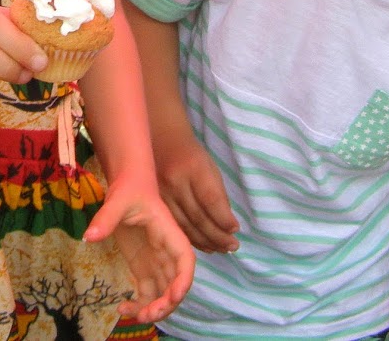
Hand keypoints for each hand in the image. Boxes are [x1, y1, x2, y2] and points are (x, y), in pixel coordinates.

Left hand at [84, 174, 195, 323]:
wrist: (127, 186)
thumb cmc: (130, 189)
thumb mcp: (119, 200)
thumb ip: (106, 218)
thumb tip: (89, 237)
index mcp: (169, 234)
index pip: (185, 260)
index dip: (183, 280)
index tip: (173, 297)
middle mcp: (167, 253)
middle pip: (175, 284)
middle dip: (166, 303)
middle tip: (147, 315)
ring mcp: (156, 263)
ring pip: (162, 293)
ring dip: (154, 309)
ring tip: (134, 316)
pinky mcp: (144, 268)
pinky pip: (147, 292)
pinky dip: (140, 304)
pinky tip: (123, 308)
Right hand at [155, 130, 239, 253]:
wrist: (159, 139)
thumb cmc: (190, 153)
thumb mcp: (209, 166)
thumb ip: (217, 193)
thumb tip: (227, 224)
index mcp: (193, 168)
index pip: (211, 200)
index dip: (224, 219)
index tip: (235, 230)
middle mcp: (175, 182)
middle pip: (198, 217)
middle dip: (218, 236)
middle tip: (233, 246)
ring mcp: (161, 194)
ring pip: (185, 226)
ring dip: (205, 241)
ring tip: (221, 249)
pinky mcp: (153, 203)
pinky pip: (173, 226)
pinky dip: (189, 238)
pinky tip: (202, 245)